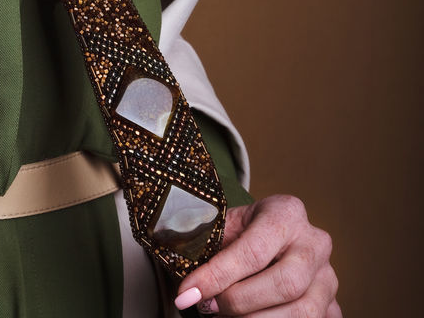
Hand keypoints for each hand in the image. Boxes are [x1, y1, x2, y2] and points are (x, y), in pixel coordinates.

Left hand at [173, 195, 339, 315]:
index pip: (253, 251)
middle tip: (210, 307)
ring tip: (227, 316)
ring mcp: (328, 276)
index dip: (217, 276)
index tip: (187, 293)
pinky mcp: (332, 305)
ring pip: (303, 313)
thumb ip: (210, 249)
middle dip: (241, 302)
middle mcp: (315, 242)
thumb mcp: (227, 226)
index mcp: (287, 212)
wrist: (273, 234)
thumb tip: (186, 289)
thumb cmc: (244, 231)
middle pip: (285, 285)